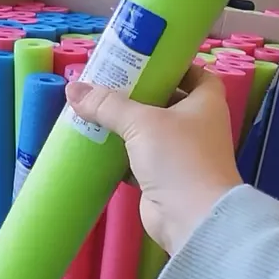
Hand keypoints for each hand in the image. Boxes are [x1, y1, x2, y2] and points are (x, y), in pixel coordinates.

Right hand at [65, 71, 242, 254]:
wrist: (193, 219)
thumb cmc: (179, 158)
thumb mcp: (142, 123)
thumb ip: (108, 105)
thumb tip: (73, 89)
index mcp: (206, 102)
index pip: (192, 72)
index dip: (169, 65)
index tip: (141, 60)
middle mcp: (198, 125)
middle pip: (165, 100)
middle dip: (137, 93)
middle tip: (105, 81)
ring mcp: (181, 153)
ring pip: (149, 131)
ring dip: (124, 124)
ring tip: (93, 108)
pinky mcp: (163, 178)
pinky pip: (137, 158)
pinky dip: (119, 152)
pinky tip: (95, 143)